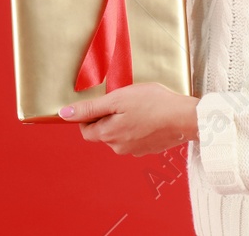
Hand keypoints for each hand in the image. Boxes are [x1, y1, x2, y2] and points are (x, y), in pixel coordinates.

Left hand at [57, 83, 198, 155]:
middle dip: (107, 117)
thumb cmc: (152, 104)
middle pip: (102, 132)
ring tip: (137, 106)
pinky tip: (147, 115)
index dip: (88, 116)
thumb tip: (64, 114)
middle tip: (122, 101)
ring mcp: (135, 150)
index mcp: (108, 136)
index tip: (100, 103)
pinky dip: (136, 126)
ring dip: (122, 121)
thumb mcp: (116, 99)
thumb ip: (89, 108)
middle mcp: (119, 147)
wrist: (184, 117)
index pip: (86, 130)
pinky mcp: (148, 148)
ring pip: (119, 134)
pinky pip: (134, 136)